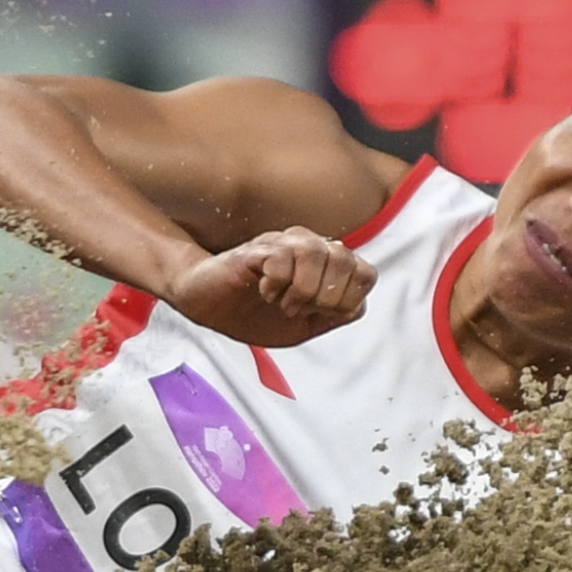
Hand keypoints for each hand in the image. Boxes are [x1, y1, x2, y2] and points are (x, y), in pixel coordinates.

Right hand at [164, 226, 375, 348]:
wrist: (206, 306)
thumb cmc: (251, 314)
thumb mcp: (302, 327)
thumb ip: (333, 316)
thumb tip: (355, 305)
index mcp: (323, 266)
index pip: (366, 274)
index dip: (348, 300)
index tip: (320, 314)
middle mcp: (307, 247)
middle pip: (346, 262)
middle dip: (326, 298)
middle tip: (299, 309)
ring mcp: (282, 244)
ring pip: (317, 253)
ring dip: (302, 290)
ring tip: (282, 303)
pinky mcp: (256, 251)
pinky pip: (282, 259)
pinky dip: (277, 284)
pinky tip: (264, 292)